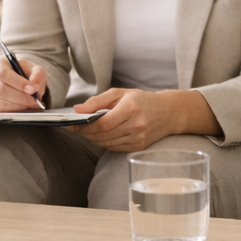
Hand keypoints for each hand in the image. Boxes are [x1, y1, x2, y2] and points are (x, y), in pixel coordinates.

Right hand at [0, 53, 47, 111]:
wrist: (18, 81)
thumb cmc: (24, 74)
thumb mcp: (34, 69)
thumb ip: (37, 74)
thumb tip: (34, 85)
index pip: (4, 73)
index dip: (18, 83)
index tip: (33, 89)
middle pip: (1, 89)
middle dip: (20, 97)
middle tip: (35, 101)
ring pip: (0, 101)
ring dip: (18, 105)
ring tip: (31, 104)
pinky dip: (13, 110)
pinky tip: (22, 107)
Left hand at [73, 87, 204, 151]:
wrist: (169, 112)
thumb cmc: (141, 100)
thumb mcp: (120, 93)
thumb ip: (97, 101)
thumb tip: (77, 109)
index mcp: (131, 108)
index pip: (103, 123)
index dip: (85, 126)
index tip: (71, 124)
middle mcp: (137, 125)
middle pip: (104, 134)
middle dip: (85, 133)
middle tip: (74, 128)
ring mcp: (139, 138)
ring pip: (107, 143)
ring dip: (92, 139)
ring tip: (83, 132)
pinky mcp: (139, 146)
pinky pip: (115, 148)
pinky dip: (102, 143)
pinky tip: (97, 136)